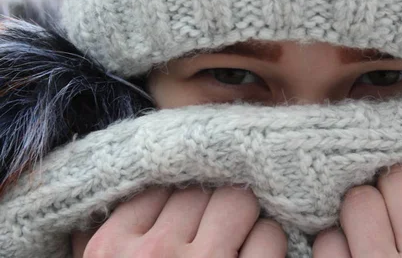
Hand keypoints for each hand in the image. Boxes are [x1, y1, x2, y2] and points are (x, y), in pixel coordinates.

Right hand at [72, 186, 286, 257]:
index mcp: (113, 248)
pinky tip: (254, 257)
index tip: (190, 200)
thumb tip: (102, 201)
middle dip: (210, 203)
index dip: (180, 192)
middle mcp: (156, 254)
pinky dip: (268, 243)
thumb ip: (95, 238)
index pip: (159, 185)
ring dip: (243, 218)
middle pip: (200, 189)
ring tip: (236, 235)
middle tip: (215, 218)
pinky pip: (270, 236)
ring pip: (239, 202)